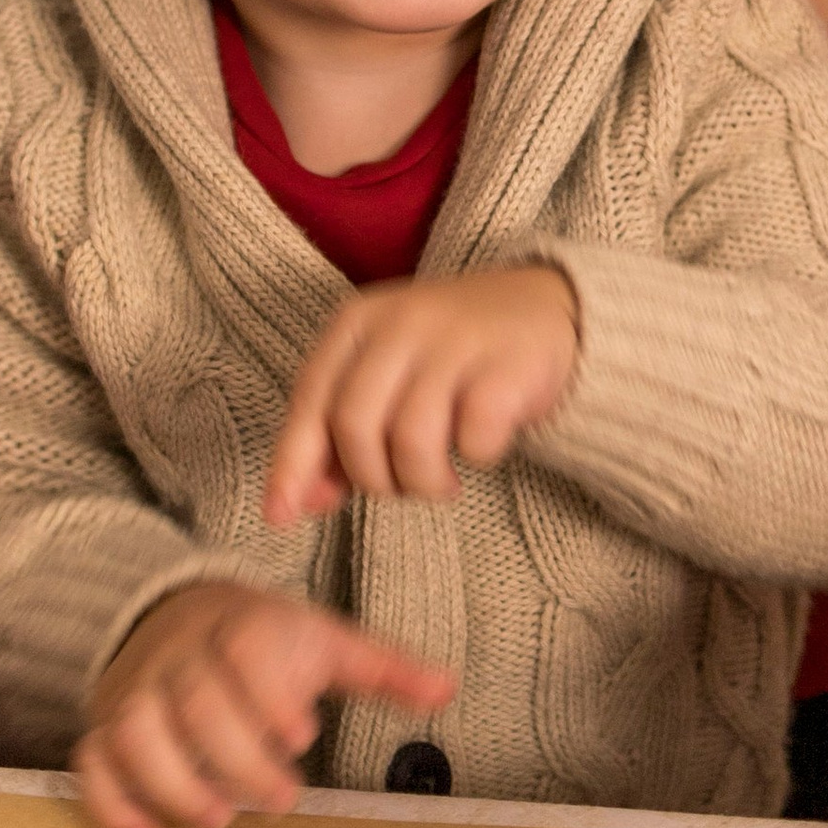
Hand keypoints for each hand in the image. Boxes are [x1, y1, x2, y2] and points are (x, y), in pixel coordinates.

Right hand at [77, 581, 456, 827]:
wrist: (174, 611)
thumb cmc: (265, 642)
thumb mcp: (325, 642)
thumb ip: (381, 669)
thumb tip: (448, 689)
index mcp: (244, 623)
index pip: (247, 648)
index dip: (270, 694)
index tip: (301, 734)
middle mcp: (182, 652)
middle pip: (196, 701)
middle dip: (236, 758)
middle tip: (281, 799)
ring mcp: (136, 688)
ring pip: (134, 730)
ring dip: (172, 782)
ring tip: (215, 819)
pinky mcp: (102, 723)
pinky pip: (90, 758)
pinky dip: (110, 801)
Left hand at [263, 264, 580, 527]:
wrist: (546, 311)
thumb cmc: (451, 357)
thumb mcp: (385, 380)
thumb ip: (336, 436)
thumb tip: (294, 505)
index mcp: (358, 321)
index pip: (309, 401)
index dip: (292, 465)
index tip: (280, 516)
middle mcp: (402, 322)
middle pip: (355, 428)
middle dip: (373, 478)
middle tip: (402, 484)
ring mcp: (456, 340)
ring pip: (411, 441)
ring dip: (423, 481)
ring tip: (442, 479)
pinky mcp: (506, 367)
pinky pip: (474, 441)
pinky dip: (477, 457)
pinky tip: (484, 444)